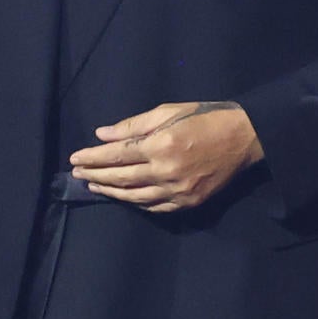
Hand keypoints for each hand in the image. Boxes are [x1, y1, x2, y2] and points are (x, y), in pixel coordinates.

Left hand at [68, 100, 263, 213]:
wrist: (242, 137)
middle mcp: (166, 172)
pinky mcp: (188, 202)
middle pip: (122, 177)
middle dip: (96, 175)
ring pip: (135, 197)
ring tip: (94, 185)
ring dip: (111, 192)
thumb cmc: (203, 117)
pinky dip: (136, 203)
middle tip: (77, 174)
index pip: (116, 155)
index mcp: (160, 145)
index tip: (75, 158)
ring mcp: (178, 191)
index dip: (93, 158)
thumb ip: (133, 125)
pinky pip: (156, 207)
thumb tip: (102, 135)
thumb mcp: (167, 111)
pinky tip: (124, 197)